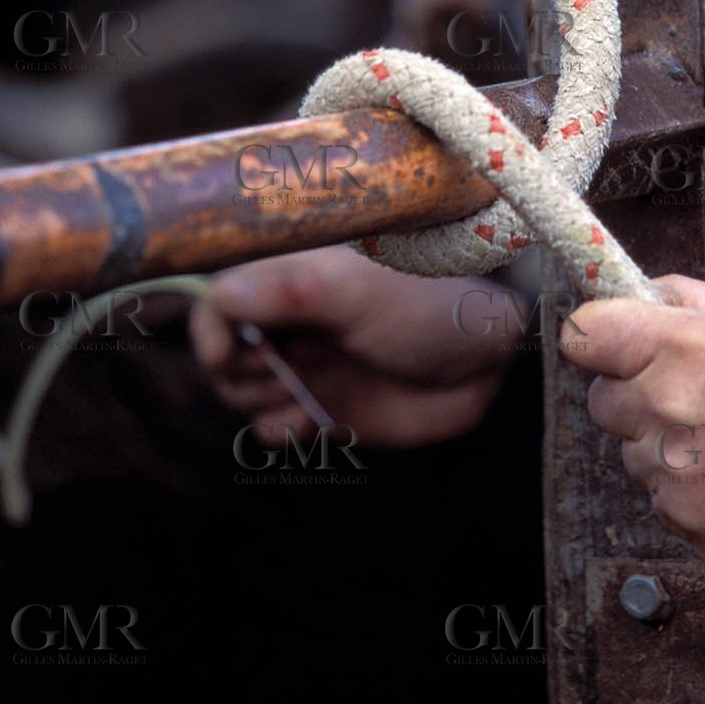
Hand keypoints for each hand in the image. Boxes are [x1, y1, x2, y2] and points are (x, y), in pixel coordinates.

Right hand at [190, 246, 516, 447]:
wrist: (493, 352)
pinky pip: (273, 427)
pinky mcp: (325, 406)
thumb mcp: (361, 288)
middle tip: (283, 366)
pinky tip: (312, 421)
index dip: (210, 328)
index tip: (225, 352)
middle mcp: (291, 317)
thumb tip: (219, 296)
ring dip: (261, 401)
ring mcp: (306, 363)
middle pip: (221, 351)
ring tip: (305, 392)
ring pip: (240, 392)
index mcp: (293, 274)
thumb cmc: (434, 299)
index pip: (218, 296)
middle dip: (239, 368)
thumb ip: (291, 288)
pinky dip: (280, 429)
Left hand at [560, 274, 704, 580]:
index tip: (609, 348)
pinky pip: (661, 501)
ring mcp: (671, 470)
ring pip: (634, 455)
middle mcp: (665, 406)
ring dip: (666, 450)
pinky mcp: (683, 520)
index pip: (585, 335)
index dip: (597, 341)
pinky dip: (689, 494)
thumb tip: (638, 294)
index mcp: (679, 346)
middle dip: (636, 399)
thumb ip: (686, 299)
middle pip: (603, 402)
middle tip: (691, 401)